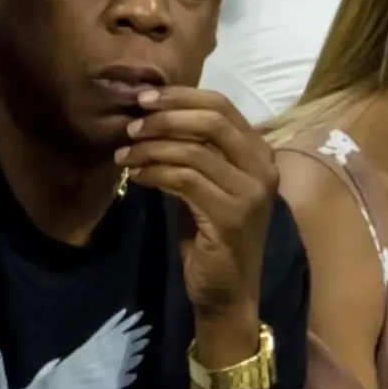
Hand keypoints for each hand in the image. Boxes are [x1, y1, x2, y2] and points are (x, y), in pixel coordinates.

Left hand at [114, 87, 277, 325]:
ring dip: (151, 148)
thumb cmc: (213, 237)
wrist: (228, 293)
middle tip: (131, 125)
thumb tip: (154, 116)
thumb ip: (197, 151)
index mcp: (260, 154)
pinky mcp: (230, 215)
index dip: (181, 96)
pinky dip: (154, 172)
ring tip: (124, 155)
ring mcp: (250, 192)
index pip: (222, 105)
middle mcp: (263, 168)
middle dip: (165, 117)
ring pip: (192, 150)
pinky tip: (137, 176)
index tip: (144, 99)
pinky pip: (184, 179)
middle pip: (211, 120)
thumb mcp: (209, 185)